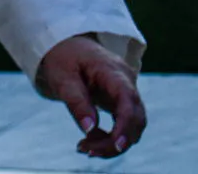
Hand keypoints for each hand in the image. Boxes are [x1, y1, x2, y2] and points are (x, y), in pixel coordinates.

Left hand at [36, 35, 144, 159]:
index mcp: (112, 70)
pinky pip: (124, 124)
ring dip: (113, 142)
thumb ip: (76, 102)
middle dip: (116, 141)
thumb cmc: (63, 58)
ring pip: (132, 124)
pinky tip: (90, 140)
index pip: (128, 99)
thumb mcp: (62, 78)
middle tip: (86, 151)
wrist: (66, 46)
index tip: (117, 145)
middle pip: (135, 117)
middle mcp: (125, 81)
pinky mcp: (121, 101)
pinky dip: (110, 137)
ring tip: (85, 147)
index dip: (126, 124)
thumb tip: (89, 129)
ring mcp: (126, 91)